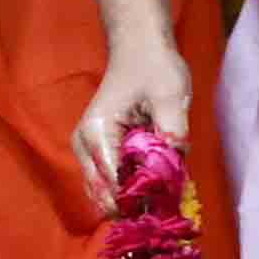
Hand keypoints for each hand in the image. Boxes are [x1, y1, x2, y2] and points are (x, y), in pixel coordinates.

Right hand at [68, 36, 190, 193]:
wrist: (139, 47)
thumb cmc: (153, 66)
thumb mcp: (169, 96)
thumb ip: (172, 133)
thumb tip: (174, 170)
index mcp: (97, 133)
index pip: (113, 182)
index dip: (140, 198)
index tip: (167, 207)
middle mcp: (84, 146)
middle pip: (104, 194)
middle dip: (135, 205)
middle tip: (166, 211)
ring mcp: (88, 150)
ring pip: (104, 193)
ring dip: (132, 200)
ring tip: (161, 203)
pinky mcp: (99, 151)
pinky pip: (110, 182)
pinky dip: (130, 190)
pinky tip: (153, 190)